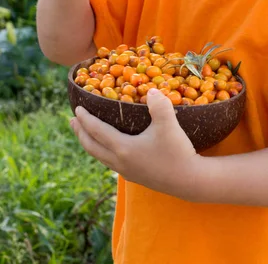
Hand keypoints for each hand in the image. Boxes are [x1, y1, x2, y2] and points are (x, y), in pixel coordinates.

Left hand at [70, 89, 201, 198]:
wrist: (190, 181)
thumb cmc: (177, 151)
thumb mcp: (169, 124)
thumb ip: (159, 104)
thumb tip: (150, 90)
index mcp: (123, 149)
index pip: (97, 132)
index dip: (86, 120)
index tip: (76, 109)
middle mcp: (120, 162)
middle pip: (92, 147)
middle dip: (80, 133)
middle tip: (72, 121)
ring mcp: (127, 171)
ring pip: (100, 156)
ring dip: (90, 143)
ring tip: (85, 134)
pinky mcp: (136, 176)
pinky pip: (111, 162)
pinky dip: (103, 151)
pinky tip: (110, 148)